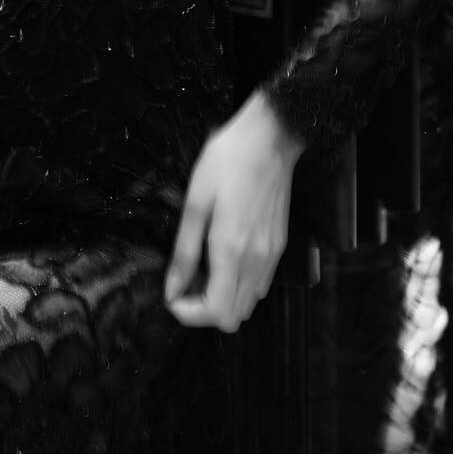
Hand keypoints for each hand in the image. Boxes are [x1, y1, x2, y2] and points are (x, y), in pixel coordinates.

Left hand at [165, 92, 303, 332]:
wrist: (270, 137)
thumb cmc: (227, 161)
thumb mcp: (195, 201)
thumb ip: (184, 251)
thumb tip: (172, 289)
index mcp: (231, 250)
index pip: (216, 312)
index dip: (189, 313)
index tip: (173, 294)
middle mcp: (256, 261)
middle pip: (234, 316)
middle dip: (204, 309)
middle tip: (186, 281)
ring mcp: (272, 255)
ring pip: (249, 303)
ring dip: (224, 297)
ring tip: (203, 268)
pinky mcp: (280, 246)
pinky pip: (260, 284)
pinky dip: (240, 284)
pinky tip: (225, 257)